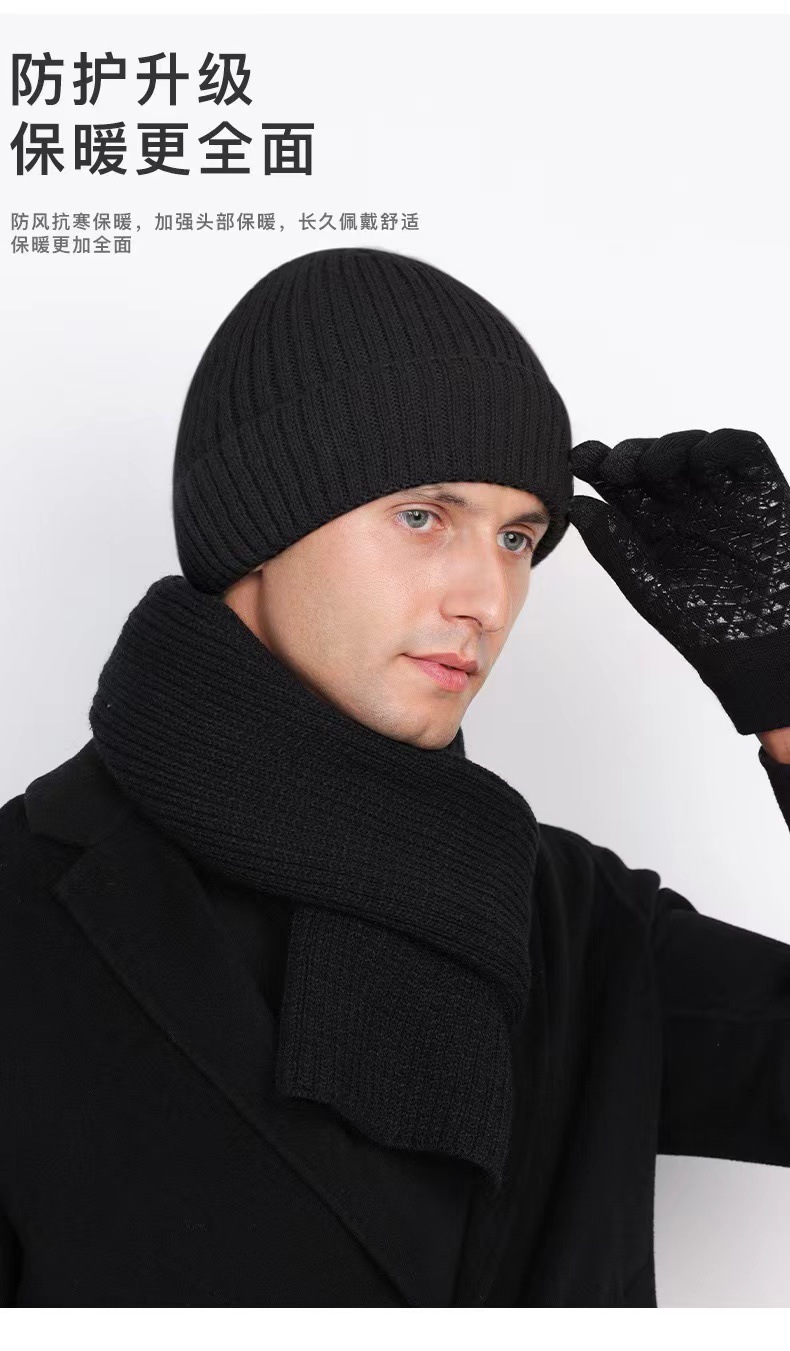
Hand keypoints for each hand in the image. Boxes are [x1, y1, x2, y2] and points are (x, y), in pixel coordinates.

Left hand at [568, 428, 789, 734]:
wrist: (759, 643)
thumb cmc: (704, 621)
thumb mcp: (647, 585)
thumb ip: (612, 546)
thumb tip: (577, 506)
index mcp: (649, 523)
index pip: (618, 481)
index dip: (597, 462)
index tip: (580, 460)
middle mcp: (681, 503)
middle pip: (648, 458)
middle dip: (628, 455)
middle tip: (614, 468)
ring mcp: (720, 493)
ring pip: (690, 447)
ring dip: (667, 448)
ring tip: (653, 469)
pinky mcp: (760, 487)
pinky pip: (742, 450)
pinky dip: (719, 446)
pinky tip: (699, 462)